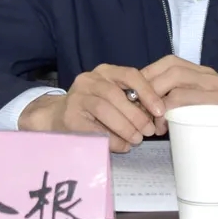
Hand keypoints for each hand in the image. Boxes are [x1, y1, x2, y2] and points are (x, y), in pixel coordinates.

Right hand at [18, 64, 165, 151]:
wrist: (57, 117)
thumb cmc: (94, 108)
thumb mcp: (113, 96)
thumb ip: (132, 99)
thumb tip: (157, 115)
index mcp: (105, 71)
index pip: (130, 75)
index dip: (148, 92)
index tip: (160, 110)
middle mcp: (89, 80)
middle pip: (116, 94)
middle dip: (137, 114)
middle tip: (149, 131)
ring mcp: (76, 97)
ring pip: (105, 109)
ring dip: (125, 127)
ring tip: (137, 140)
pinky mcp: (69, 117)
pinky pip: (93, 128)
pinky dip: (111, 139)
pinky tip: (122, 146)